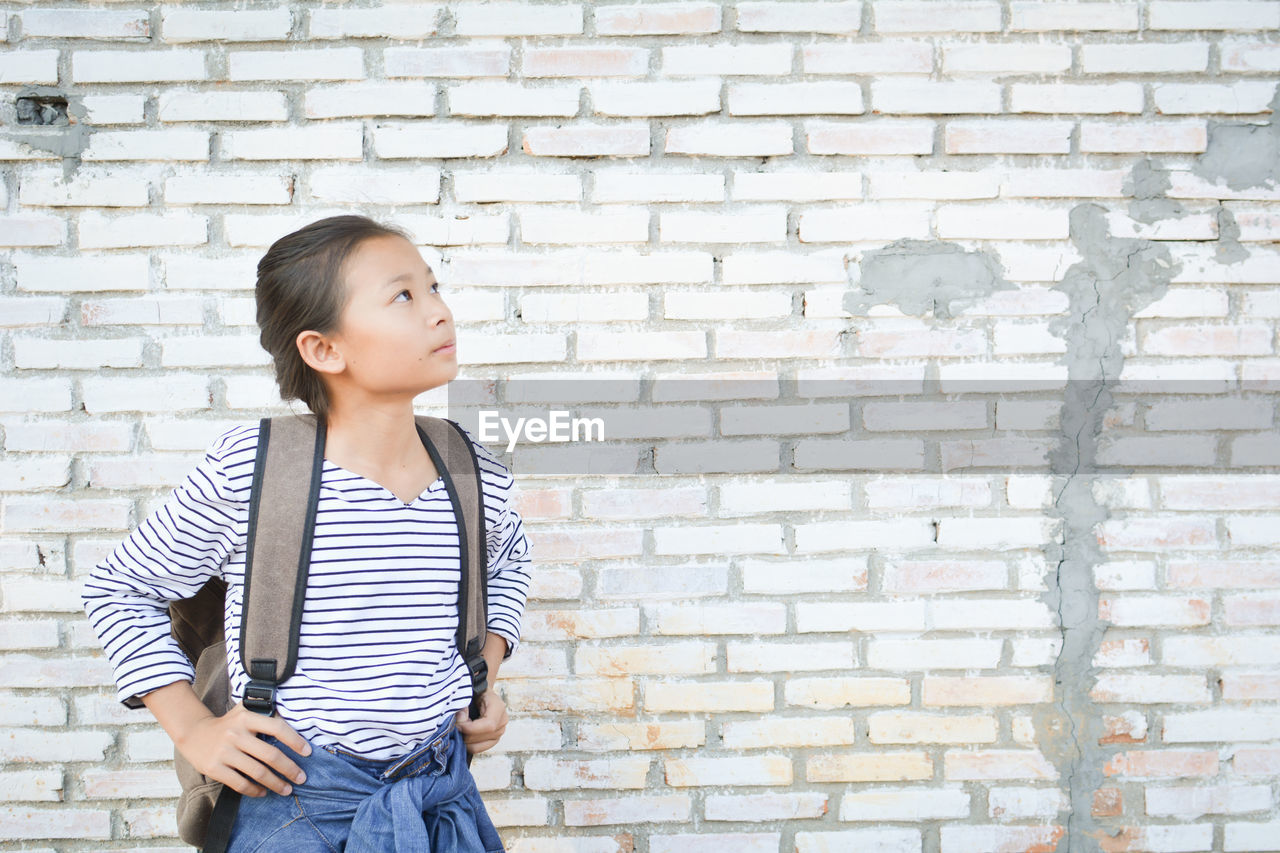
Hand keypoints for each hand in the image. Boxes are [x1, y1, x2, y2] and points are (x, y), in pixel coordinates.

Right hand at [175, 701, 311, 797]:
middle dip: (289, 769)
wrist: (193, 733)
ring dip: (276, 783)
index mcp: (247, 718)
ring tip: (287, 789)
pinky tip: (264, 792)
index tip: (308, 752)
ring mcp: (224, 752)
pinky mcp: (214, 768)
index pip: (277, 728)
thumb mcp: (244, 710)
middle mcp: (235, 734)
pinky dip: (255, 790)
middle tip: (302, 778)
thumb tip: (294, 715)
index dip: (295, 741)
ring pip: (257, 772)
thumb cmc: (228, 723)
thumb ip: (265, 711)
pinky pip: (240, 783)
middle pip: (270, 755)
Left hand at [456, 690, 507, 755]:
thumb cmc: (476, 692)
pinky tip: (463, 734)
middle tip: (456, 723)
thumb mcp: (470, 693)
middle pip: (480, 737)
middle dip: (463, 733)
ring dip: (464, 739)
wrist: (482, 694)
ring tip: (460, 727)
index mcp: (498, 707)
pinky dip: (467, 744)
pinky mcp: (493, 741)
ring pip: (476, 746)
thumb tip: (460, 718)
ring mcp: (499, 733)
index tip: (458, 722)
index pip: (488, 725)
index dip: (470, 728)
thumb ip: (464, 704)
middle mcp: (502, 722)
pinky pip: (477, 749)